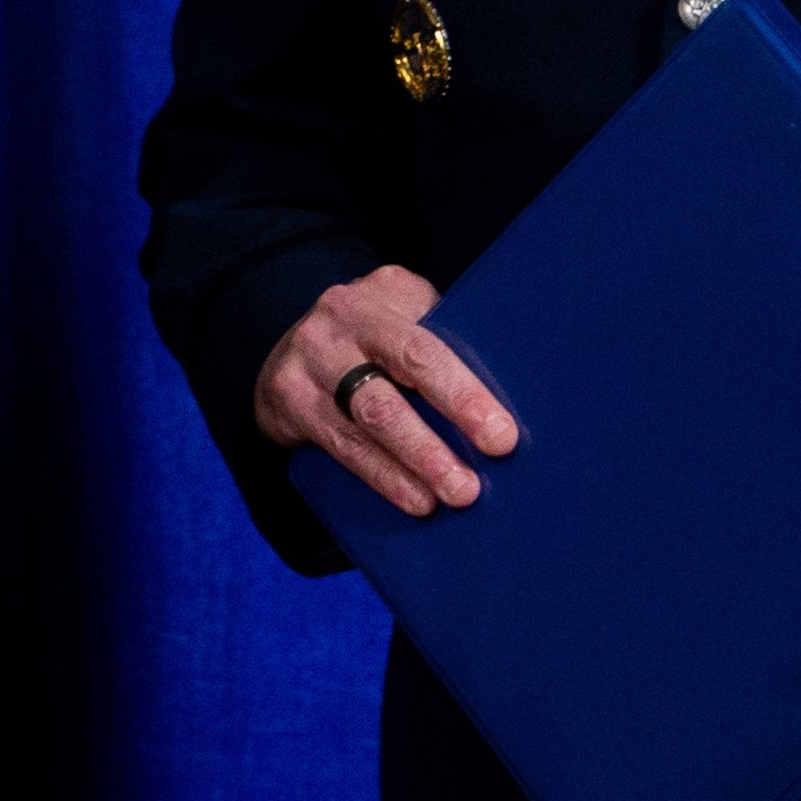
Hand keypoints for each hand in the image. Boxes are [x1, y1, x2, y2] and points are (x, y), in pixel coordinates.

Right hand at [252, 266, 520, 514]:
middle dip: (431, 447)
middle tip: (470, 486)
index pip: (422, 351)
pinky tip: (411, 498)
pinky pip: (339, 449)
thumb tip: (514, 388)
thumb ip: (444, 335)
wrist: (292, 342)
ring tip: (448, 497)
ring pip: (361, 430)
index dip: (462, 396)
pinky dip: (379, 477)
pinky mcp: (285, 407)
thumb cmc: (374, 333)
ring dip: (409, 470)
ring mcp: (303, 369)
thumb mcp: (404, 311)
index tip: (500, 437)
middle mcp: (332, 331)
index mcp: (374, 302)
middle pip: (385, 397)